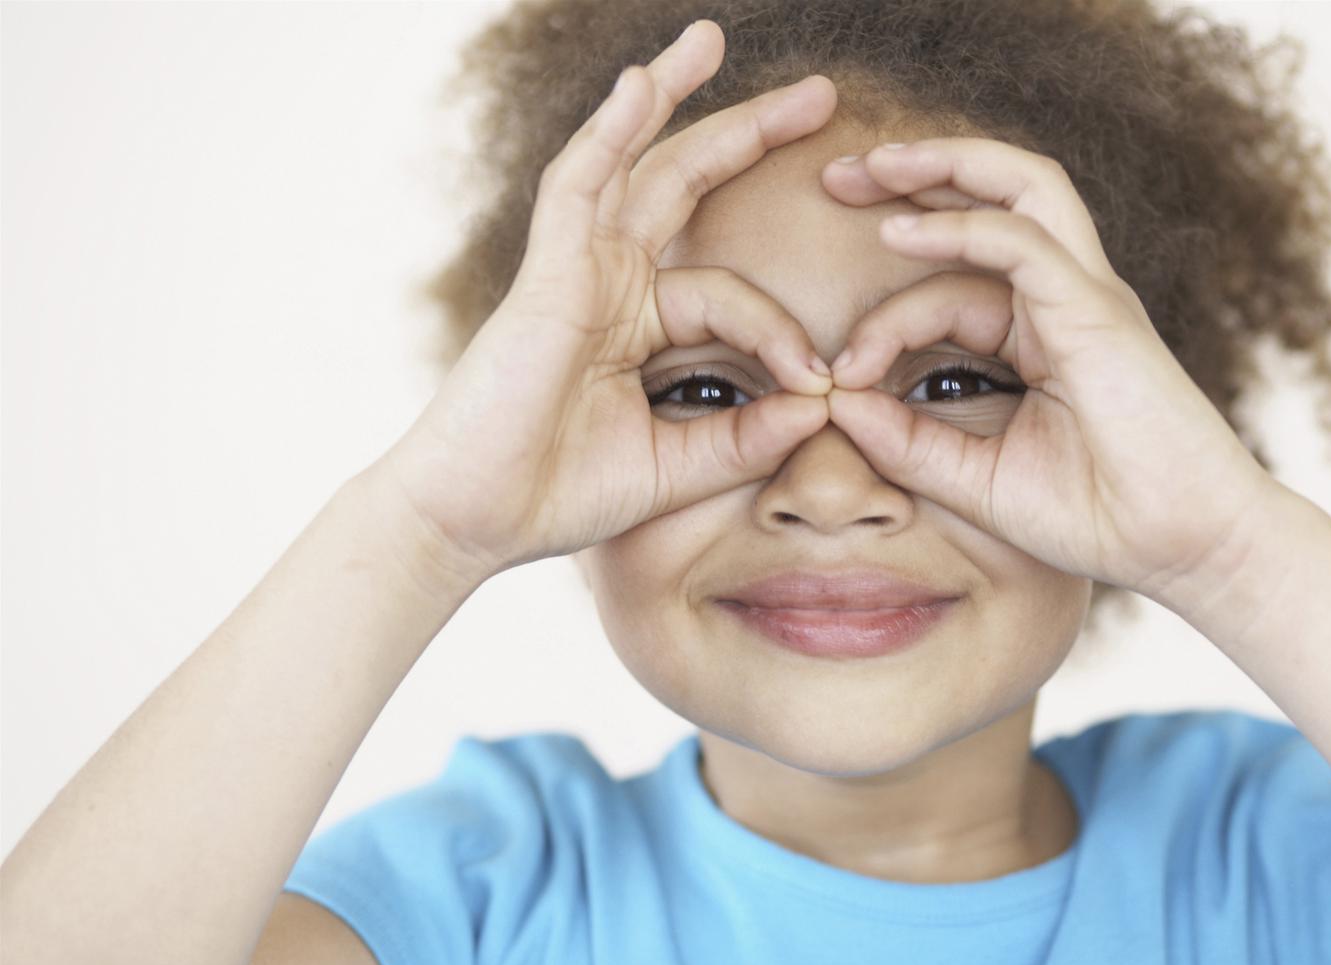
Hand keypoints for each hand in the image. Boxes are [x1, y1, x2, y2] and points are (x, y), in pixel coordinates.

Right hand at [367, 21, 834, 585]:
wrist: (474, 520)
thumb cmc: (559, 494)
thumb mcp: (675, 466)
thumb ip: (745, 437)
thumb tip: (821, 405)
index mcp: (639, 325)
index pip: (734, 298)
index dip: (784, 336)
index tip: (825, 384)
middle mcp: (611, 285)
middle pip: (687, 187)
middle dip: (750, 136)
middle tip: (820, 98)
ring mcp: (578, 272)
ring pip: (633, 166)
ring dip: (671, 98)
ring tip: (711, 39)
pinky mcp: (549, 275)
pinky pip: (580, 186)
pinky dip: (609, 133)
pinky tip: (642, 83)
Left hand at [818, 138, 1285, 606]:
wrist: (1183, 549)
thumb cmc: (1097, 517)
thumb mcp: (977, 480)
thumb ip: (908, 443)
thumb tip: (835, 404)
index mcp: (1041, 334)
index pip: (951, 288)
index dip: (880, 322)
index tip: (830, 378)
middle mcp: (1065, 300)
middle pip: (993, 198)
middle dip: (913, 176)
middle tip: (835, 175)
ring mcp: (1085, 297)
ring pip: (1020, 188)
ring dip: (941, 166)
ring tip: (868, 167)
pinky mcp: (1097, 312)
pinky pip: (1022, 244)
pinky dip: (959, 228)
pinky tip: (897, 232)